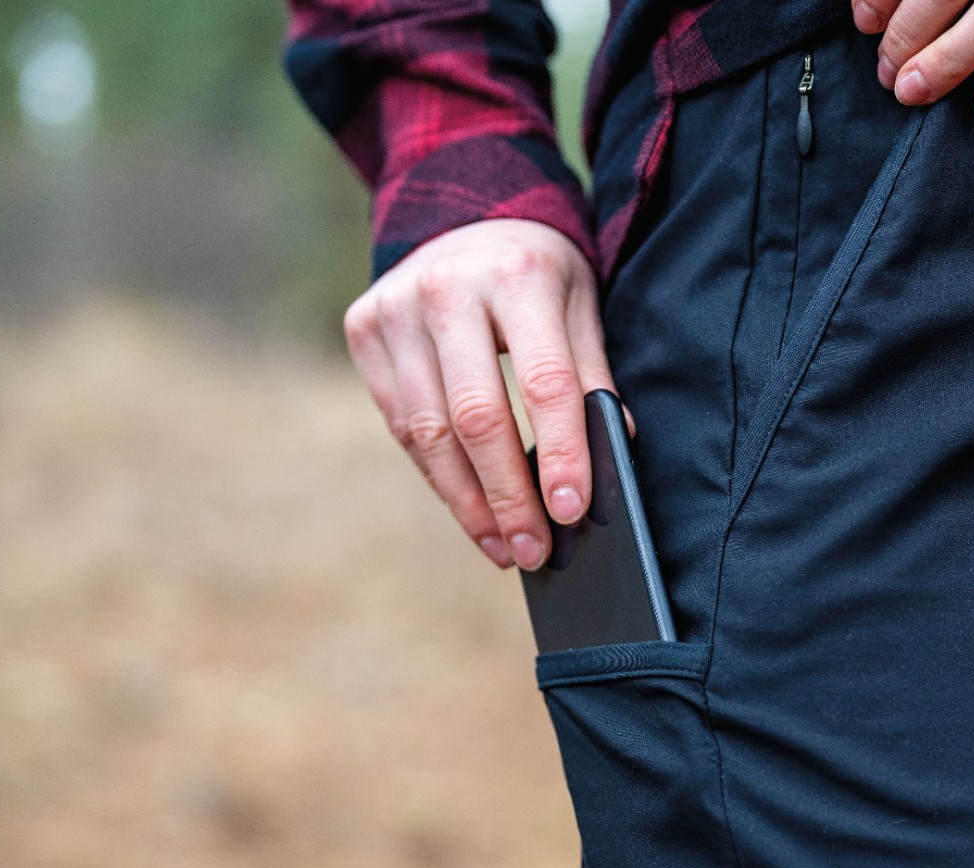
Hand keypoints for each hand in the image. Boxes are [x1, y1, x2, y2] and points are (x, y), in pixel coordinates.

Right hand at [342, 218, 614, 571]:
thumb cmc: (537, 271)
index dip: (560, 452)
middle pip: (477, 417)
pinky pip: (401, 424)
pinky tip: (471, 511)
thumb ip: (592, 374)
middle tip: (536, 550)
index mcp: (517, 274)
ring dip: (469, 503)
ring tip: (506, 547)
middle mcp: (447, 288)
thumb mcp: (580, 304)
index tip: (572, 511)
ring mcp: (395, 308)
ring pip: (428, 432)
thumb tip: (610, 454)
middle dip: (509, 497)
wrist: (461, 210)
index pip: (543, 382)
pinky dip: (439, 476)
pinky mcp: (363, 329)